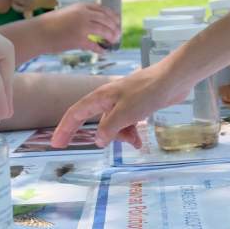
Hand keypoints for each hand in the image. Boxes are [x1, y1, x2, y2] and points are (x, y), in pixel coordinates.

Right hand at [44, 2, 119, 51]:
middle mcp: (83, 14)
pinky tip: (103, 51)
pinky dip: (100, 49)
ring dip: (111, 37)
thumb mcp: (67, 13)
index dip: (112, 16)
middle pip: (106, 20)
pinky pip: (95, 45)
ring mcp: (82, 27)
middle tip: (118, 34)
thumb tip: (95, 23)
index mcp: (81, 6)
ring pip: (104, 31)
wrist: (37, 32)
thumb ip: (81, 15)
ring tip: (113, 42)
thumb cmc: (50, 24)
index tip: (117, 21)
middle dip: (114, 27)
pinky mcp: (78, 40)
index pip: (103, 9)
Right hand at [52, 63, 188, 148]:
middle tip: (94, 148)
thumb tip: (98, 140)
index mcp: (100, 98)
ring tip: (134, 141)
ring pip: (113, 125)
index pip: (75, 114)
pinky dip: (131, 132)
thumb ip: (108, 128)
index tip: (56, 144)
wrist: (173, 79)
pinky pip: (127, 123)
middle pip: (95, 121)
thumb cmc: (147, 92)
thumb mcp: (124, 114)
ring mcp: (123, 102)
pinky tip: (139, 140)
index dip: (64, 129)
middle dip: (97, 136)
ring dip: (121, 136)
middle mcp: (109, 99)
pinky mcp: (137, 105)